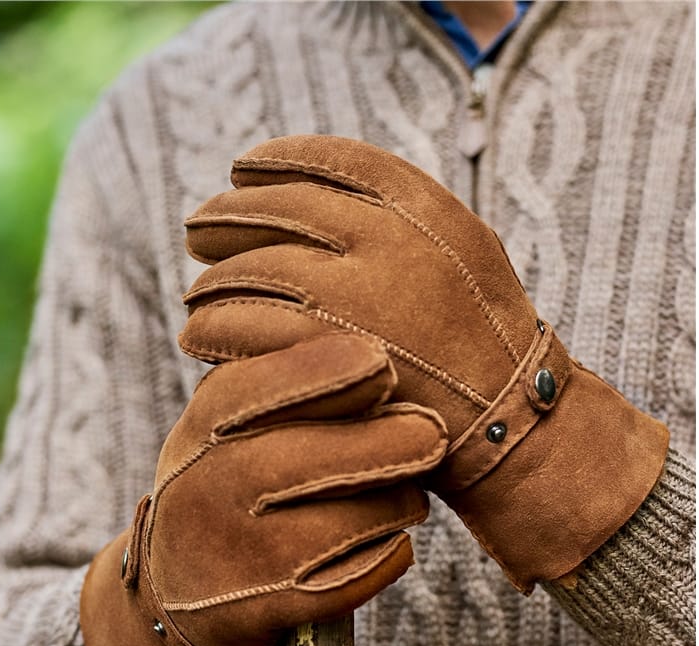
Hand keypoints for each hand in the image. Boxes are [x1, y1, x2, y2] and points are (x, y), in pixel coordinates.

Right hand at [80, 333, 446, 645]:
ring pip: (355, 520)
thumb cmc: (226, 485)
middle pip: (320, 458)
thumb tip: (375, 351)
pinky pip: (362, 576)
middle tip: (431, 433)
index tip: (381, 362)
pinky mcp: (270, 609)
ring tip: (402, 493)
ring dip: (398, 502)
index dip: (334, 371)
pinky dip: (389, 554)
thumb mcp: (225, 425)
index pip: (269, 385)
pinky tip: (383, 540)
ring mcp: (240, 553)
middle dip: (392, 440)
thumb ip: (280, 383)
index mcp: (204, 426)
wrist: (178, 595)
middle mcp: (213, 488)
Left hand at [181, 135, 667, 592]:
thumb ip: (400, 213)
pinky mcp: (329, 356)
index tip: (242, 169)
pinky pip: (245, 328)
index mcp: (423, 205)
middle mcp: (387, 240)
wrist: (512, 420)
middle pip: (273, 210)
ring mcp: (356, 298)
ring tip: (199, 291)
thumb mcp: (464, 249)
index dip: (272, 161)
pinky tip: (201, 333)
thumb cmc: (485, 336)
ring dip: (212, 279)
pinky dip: (215, 327)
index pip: (326, 160)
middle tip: (197, 229)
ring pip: (251, 270)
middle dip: (224, 216)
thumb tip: (318, 186)